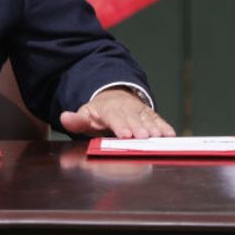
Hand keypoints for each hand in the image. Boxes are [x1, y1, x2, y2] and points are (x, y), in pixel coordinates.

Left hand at [59, 87, 175, 138]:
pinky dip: (164, 126)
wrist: (115, 97)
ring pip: (146, 118)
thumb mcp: (86, 115)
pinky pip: (157, 119)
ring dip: (153, 127)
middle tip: (144, 137)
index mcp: (108, 109)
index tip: (125, 135)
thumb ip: (76, 120)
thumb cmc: (99, 113)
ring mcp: (138, 110)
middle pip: (133, 118)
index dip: (120, 126)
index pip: (114, 117)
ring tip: (158, 136)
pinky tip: (170, 135)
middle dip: (139, 127)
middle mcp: (125, 108)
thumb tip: (64, 117)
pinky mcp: (149, 114)